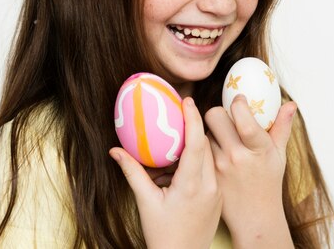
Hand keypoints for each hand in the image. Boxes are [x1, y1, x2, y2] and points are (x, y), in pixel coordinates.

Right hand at [110, 97, 221, 248]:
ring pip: (210, 157)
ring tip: (178, 141)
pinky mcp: (218, 197)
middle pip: (206, 145)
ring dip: (196, 145)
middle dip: (195, 126)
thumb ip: (132, 173)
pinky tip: (182, 165)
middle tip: (181, 111)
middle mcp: (209, 185)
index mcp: (192, 185)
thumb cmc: (162, 235)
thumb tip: (115, 150)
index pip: (196, 143)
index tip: (186, 100)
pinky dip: (198, 161)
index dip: (192, 118)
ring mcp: (217, 192)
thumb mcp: (145, 202)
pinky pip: (211, 170)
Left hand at [205, 95, 296, 247]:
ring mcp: (219, 166)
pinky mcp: (206, 174)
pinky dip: (206, 145)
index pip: (244, 120)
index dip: (238, 104)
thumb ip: (283, 127)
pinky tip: (215, 151)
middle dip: (219, 112)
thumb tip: (291, 104)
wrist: (254, 217)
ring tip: (223, 139)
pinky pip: (200, 148)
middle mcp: (237, 156)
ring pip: (205, 130)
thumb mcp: (279, 155)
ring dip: (212, 130)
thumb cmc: (269, 182)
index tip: (239, 99)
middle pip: (214, 116)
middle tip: (226, 118)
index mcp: (259, 149)